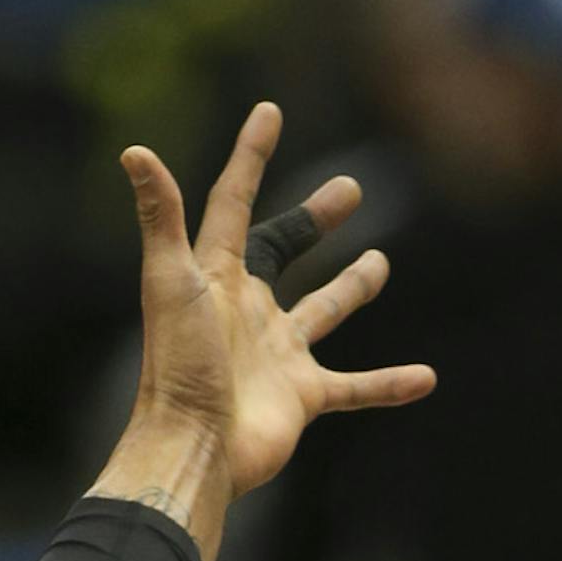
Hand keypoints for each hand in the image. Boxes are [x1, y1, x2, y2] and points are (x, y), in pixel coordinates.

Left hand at [120, 101, 435, 496]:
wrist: (193, 448)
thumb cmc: (178, 366)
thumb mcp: (171, 282)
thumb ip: (160, 218)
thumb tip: (135, 151)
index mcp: (217, 275)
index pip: (234, 202)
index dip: (250, 156)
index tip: (270, 112)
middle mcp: (248, 309)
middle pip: (283, 250)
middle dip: (315, 219)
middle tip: (351, 189)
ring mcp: (278, 354)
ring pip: (323, 312)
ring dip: (352, 288)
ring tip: (381, 263)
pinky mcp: (302, 395)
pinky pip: (355, 386)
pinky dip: (389, 383)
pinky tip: (426, 377)